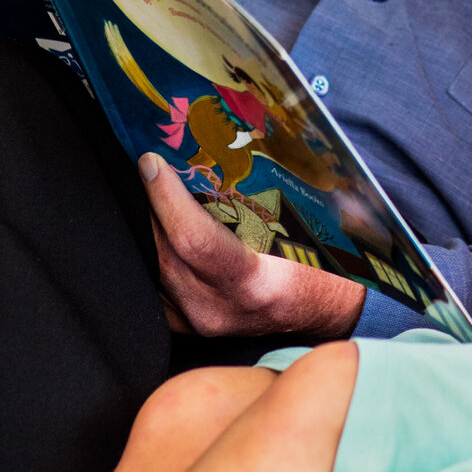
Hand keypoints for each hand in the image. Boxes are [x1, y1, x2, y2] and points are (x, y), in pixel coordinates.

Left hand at [138, 155, 365, 339]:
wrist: (322, 311)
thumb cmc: (320, 266)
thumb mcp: (300, 232)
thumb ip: (261, 198)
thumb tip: (226, 145)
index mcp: (254, 286)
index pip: (194, 240)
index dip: (167, 197)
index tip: (152, 162)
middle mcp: (218, 309)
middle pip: (165, 249)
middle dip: (151, 204)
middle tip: (151, 166)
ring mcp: (197, 322)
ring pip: (152, 266)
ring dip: (149, 226)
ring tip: (153, 191)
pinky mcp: (185, 325)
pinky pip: (154, 282)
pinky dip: (154, 251)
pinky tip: (158, 226)